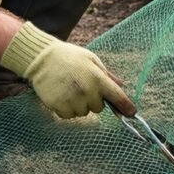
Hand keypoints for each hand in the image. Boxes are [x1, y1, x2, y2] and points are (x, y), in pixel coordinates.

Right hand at [0, 22, 136, 118]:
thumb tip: (121, 86)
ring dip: (79, 105)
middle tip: (81, 85)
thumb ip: (107, 75)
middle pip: (99, 108)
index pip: (117, 97)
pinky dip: (67, 109)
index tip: (132, 114)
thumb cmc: (69, 57)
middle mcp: (87, 91)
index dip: (126, 107)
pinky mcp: (59, 106)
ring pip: (83, 113)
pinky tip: (61, 94)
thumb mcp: (91, 60)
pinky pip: (69, 116)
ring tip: (69, 88)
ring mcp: (72, 100)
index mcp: (97, 78)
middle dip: (93, 100)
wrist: (41, 59)